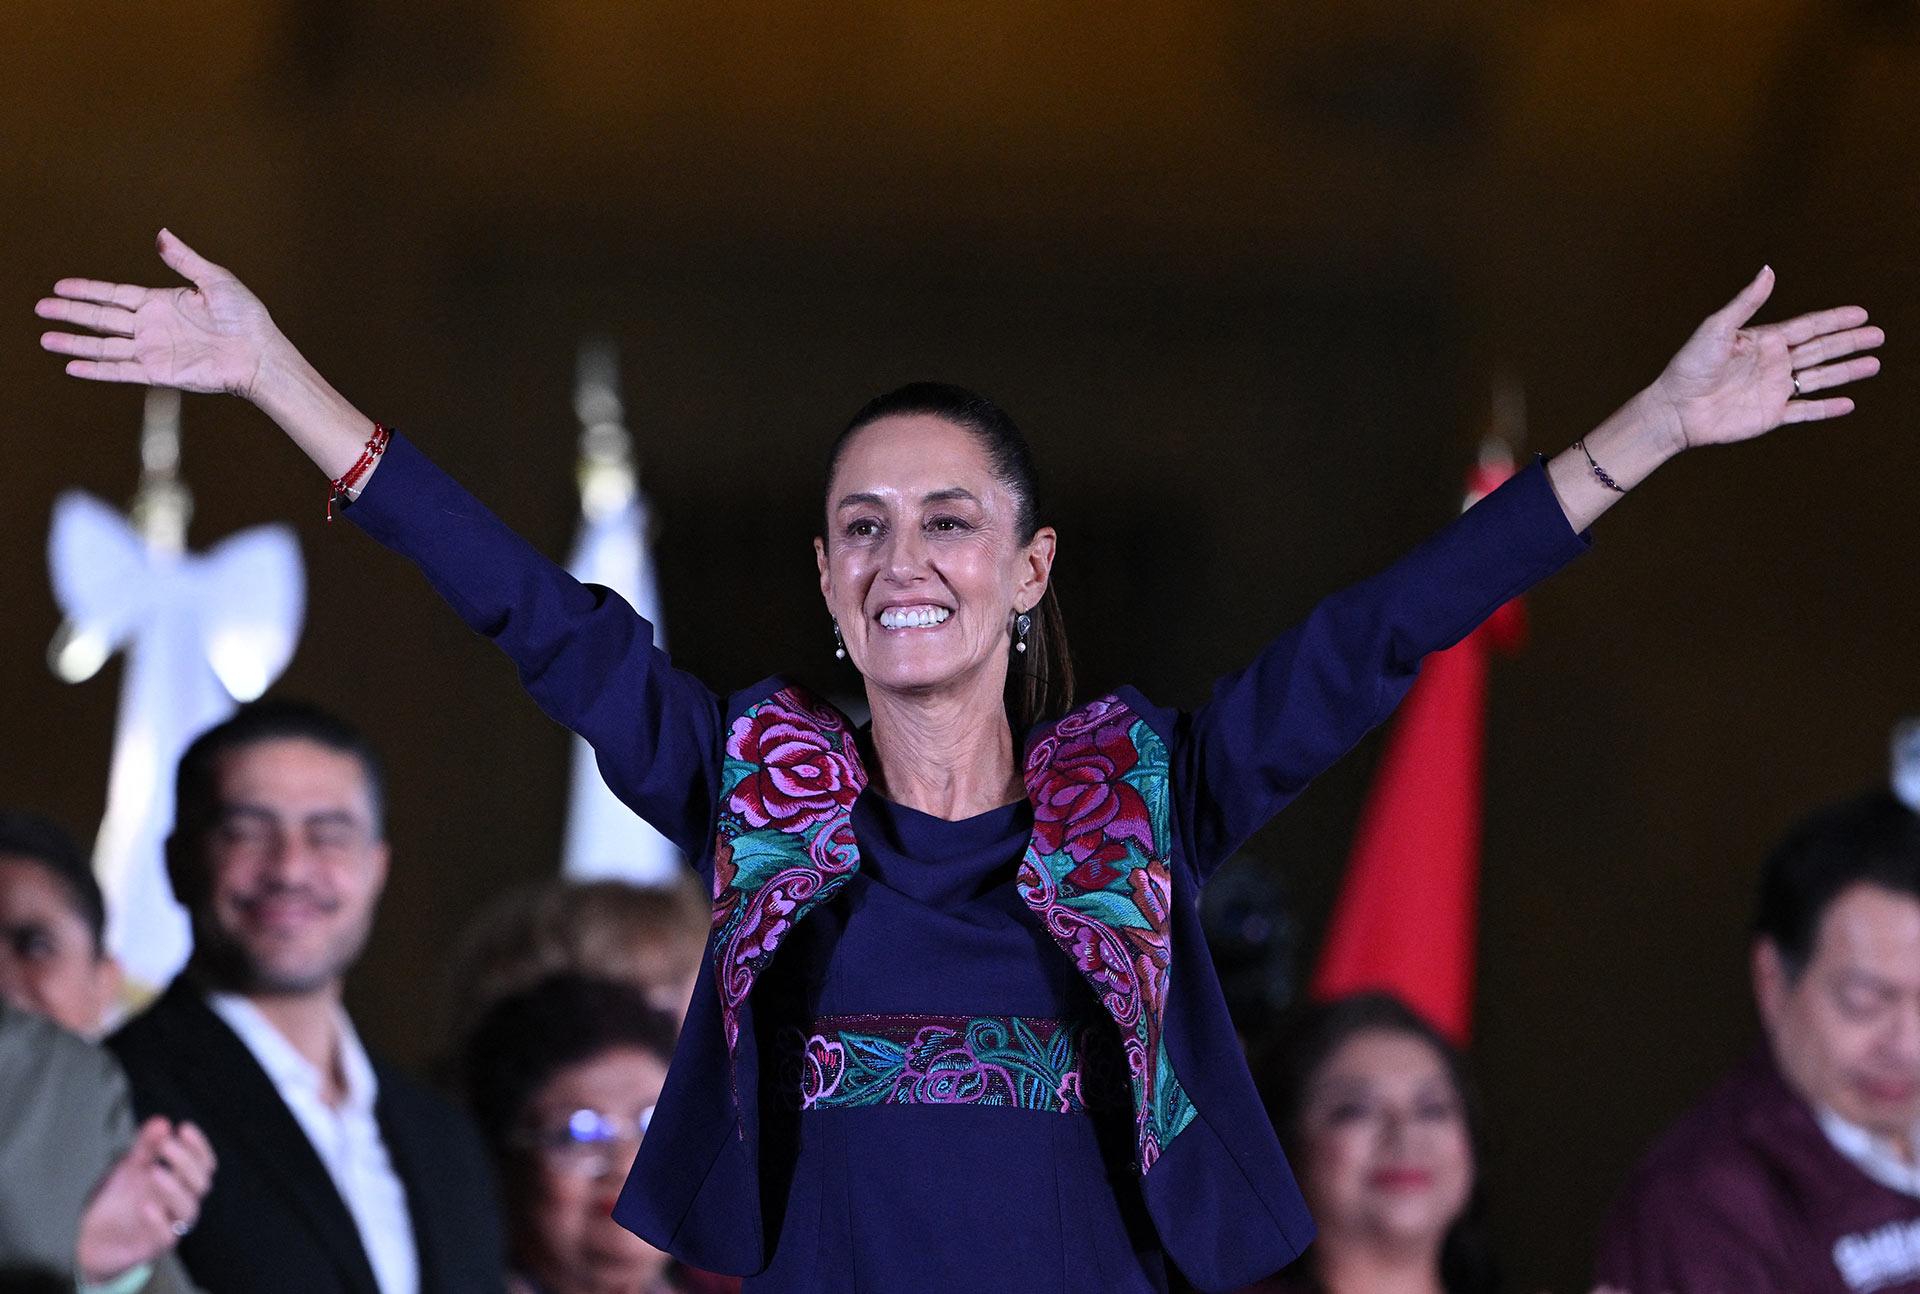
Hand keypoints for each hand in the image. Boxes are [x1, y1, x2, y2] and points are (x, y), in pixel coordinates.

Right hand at [37, 229, 278, 399]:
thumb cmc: (245, 318)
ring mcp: (152, 350)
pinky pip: (120, 371)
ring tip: (46, 339)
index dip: (88, 290)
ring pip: (104, 346)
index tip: (60, 286)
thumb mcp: (215, 280)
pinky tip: (73, 367)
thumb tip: (162, 235)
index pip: (115, 294)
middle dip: (70, 313)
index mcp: (161, 303)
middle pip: (101, 318)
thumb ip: (184, 260)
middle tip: (41, 307)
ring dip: (75, 343)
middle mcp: (152, 327)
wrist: (259, 354)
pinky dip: (97, 370)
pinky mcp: (158, 372)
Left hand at [76, 1117, 216, 1282]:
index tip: (183, 1128)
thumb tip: (162, 1121)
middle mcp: (181, 1203)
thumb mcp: (130, 1168)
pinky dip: (158, 1221)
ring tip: (154, 1171)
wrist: (93, 1239)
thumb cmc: (119, 1200)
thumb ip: (145, 1146)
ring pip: (189, 1208)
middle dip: (187, 1162)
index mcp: (181, 1182)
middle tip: (166, 1145)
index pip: (204, 1163)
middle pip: (202, 1183)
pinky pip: (166, 1236)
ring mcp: (170, 1225)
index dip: (199, 1146)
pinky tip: (145, 1205)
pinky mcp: (154, 1246)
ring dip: (175, 1188)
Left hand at [1649, 266, 1881, 451]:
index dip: (1835, 320)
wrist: (1675, 409)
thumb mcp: (1718, 328)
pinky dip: (1827, 408)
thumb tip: (1768, 269)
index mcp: (1763, 340)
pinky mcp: (1770, 415)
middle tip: (1879, 335)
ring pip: (1819, 378)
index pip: (1808, 327)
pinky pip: (1805, 411)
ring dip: (1846, 371)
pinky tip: (1849, 403)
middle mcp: (1772, 363)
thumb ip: (1747, 302)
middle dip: (1850, 342)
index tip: (1862, 314)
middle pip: (1821, 349)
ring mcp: (1773, 389)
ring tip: (1874, 364)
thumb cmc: (1689, 366)